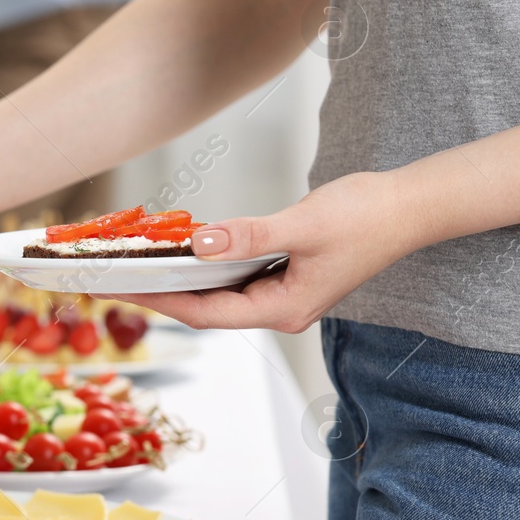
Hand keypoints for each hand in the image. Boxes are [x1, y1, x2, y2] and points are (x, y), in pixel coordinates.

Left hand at [101, 172, 414, 332]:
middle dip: (158, 293)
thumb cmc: (367, 217)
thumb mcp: (303, 225)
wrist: (408, 207)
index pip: (204, 313)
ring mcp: (281, 294)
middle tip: (111, 277)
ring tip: (135, 265)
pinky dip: (203, 265)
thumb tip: (199, 243)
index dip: (157, 301)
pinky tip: (179, 251)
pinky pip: (231, 276)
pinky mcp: (283, 275)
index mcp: (284, 309)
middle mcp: (279, 310)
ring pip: (216, 292)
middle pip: (204, 308)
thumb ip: (249, 236)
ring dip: (178, 279)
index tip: (118, 287)